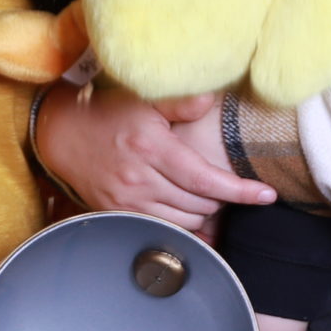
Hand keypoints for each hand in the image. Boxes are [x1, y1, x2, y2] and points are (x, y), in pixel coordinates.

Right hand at [32, 82, 276, 231]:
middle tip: (223, 183)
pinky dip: (183, 226)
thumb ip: (182, 102)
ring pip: (186, 220)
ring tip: (202, 193)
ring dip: (203, 211)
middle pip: (201, 203)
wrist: (63, 135)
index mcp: (152, 147)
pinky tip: (190, 216)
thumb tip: (212, 100)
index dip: (240, 190)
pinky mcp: (120, 215)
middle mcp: (140, 178)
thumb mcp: (145, 99)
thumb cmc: (109, 113)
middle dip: (221, 196)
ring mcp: (128, 201)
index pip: (205, 178)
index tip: (266, 195)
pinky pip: (164, 231)